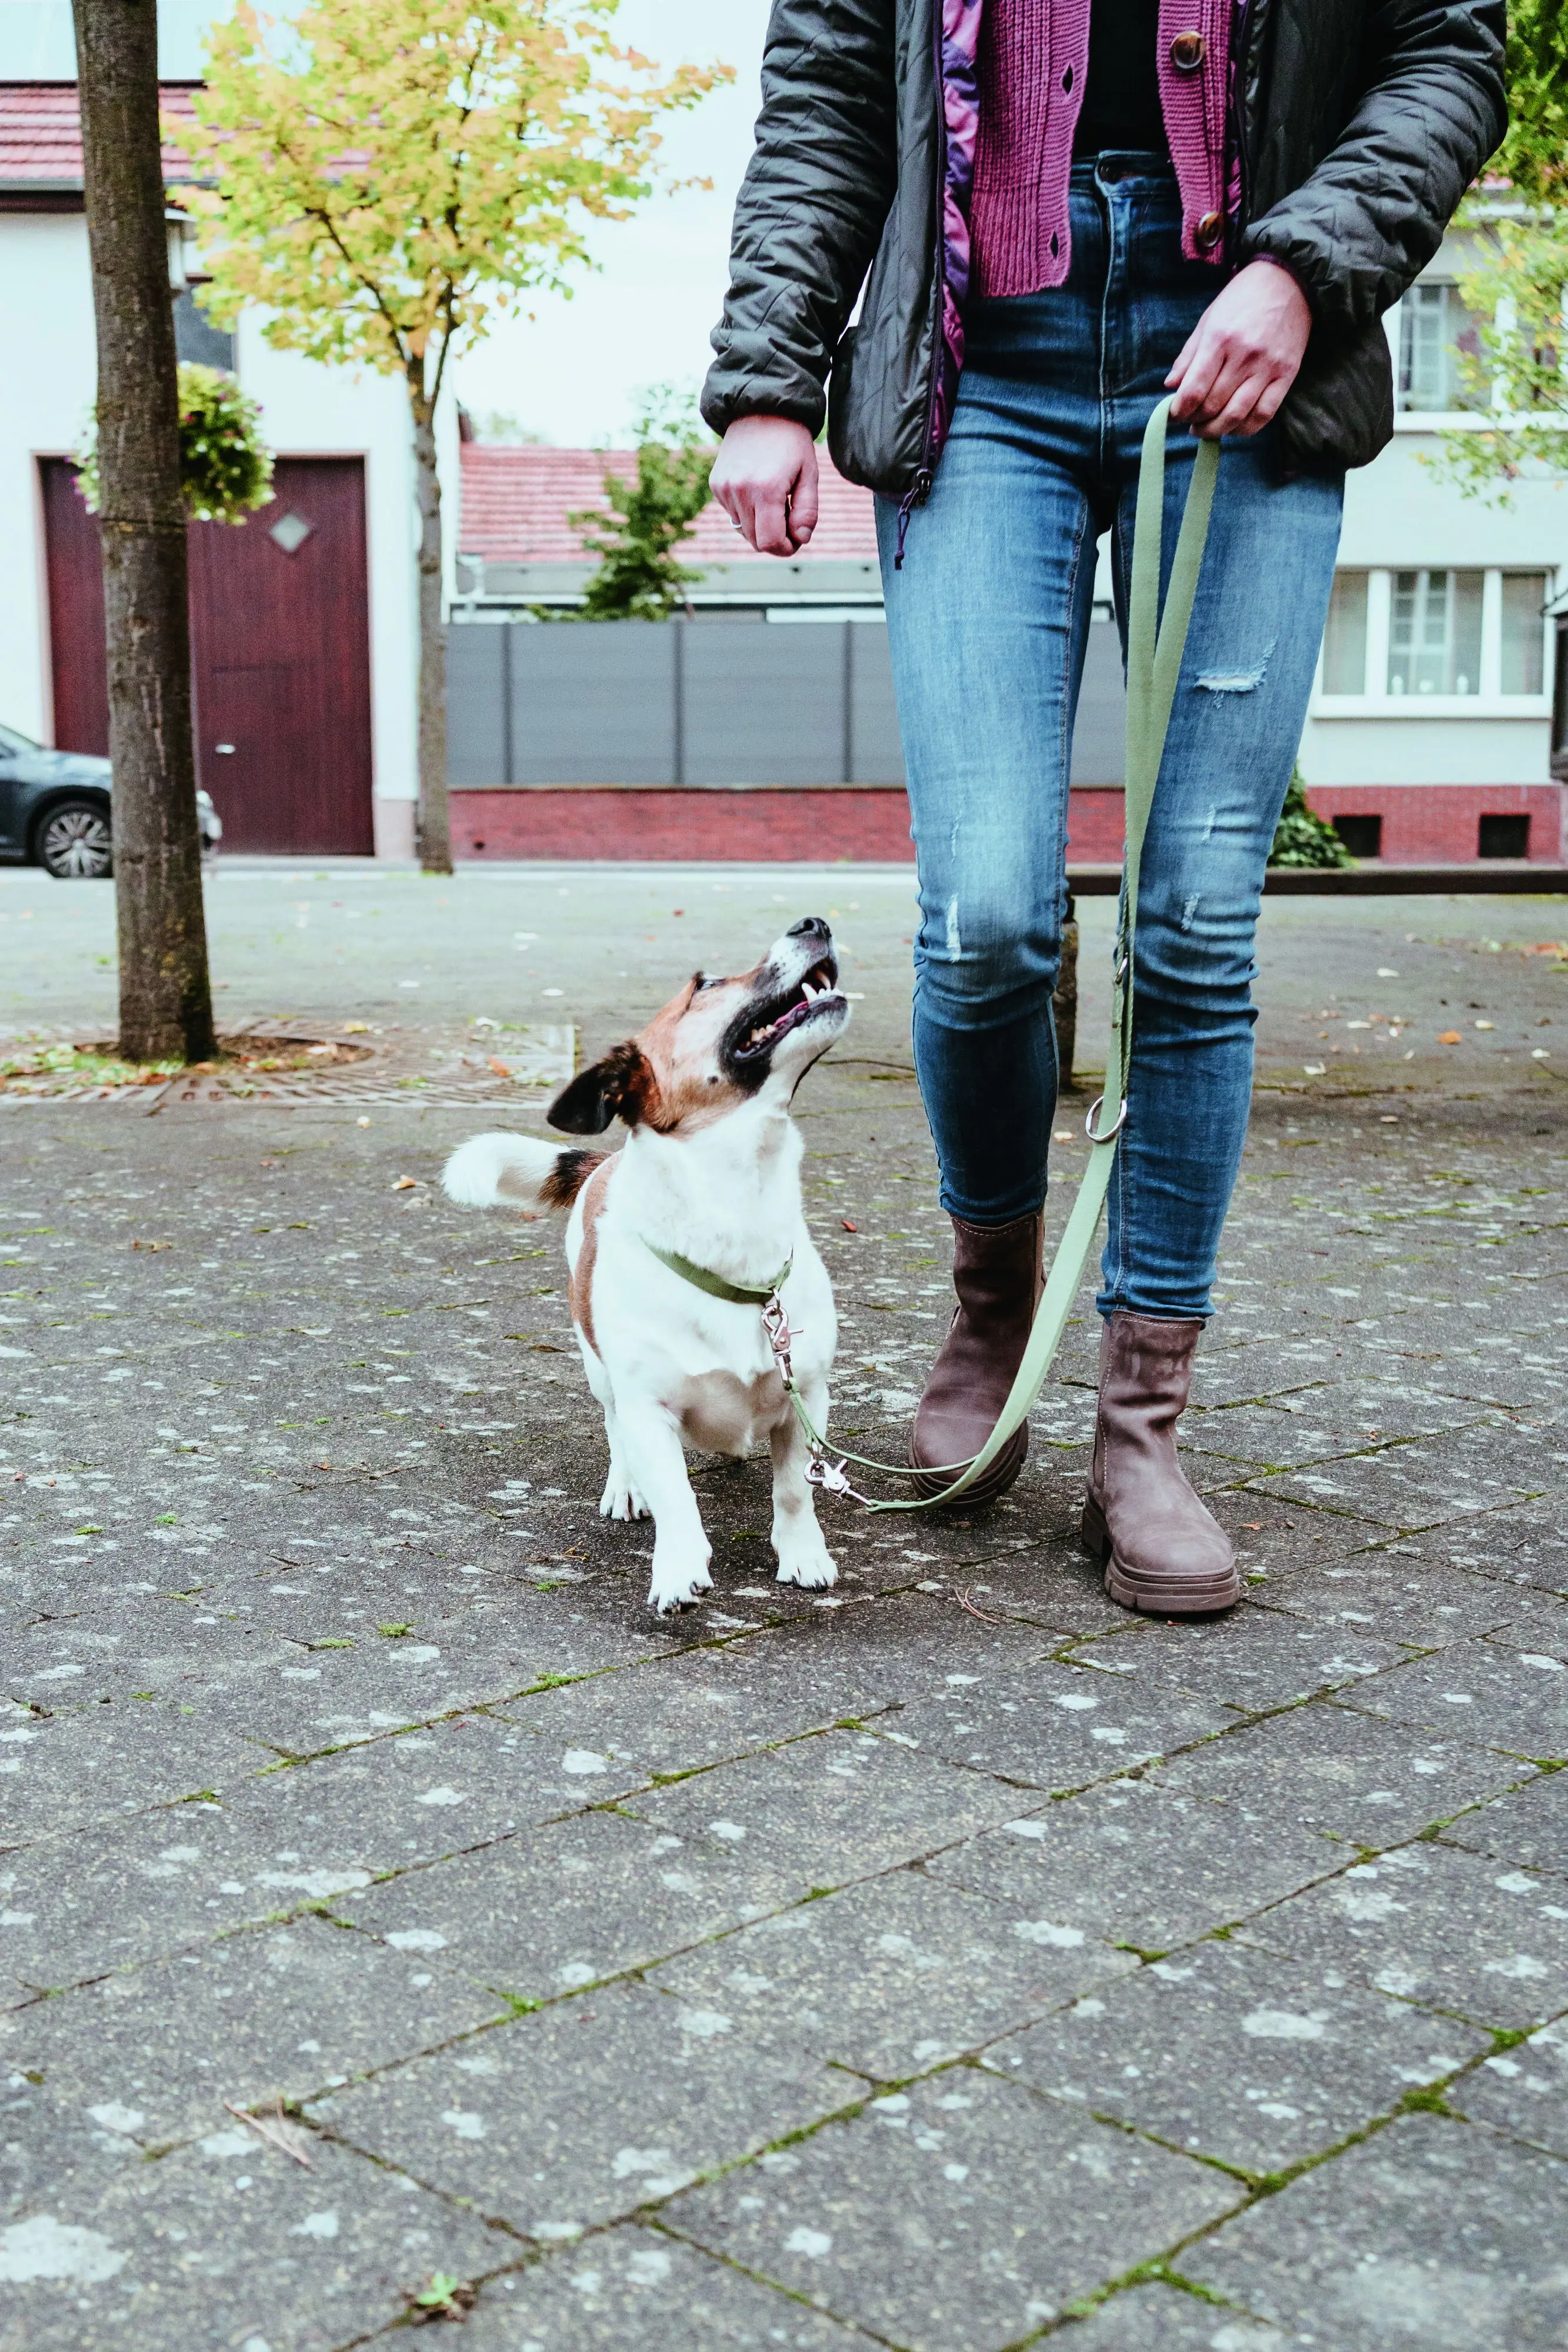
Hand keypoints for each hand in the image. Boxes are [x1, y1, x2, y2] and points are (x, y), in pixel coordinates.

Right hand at [710, 416, 819, 555]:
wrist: (760, 407)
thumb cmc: (791, 441)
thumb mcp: (809, 474)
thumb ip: (807, 511)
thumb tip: (801, 539)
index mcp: (766, 490)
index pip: (769, 543)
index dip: (785, 549)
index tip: (797, 540)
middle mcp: (740, 491)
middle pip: (755, 541)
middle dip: (775, 538)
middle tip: (790, 518)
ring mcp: (724, 488)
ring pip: (744, 530)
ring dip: (761, 524)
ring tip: (775, 499)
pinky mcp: (716, 485)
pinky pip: (733, 514)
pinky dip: (748, 511)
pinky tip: (758, 488)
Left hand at [1166, 259, 1311, 438]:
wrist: (1289, 282)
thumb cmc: (1242, 299)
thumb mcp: (1209, 319)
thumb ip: (1188, 355)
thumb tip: (1170, 386)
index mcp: (1219, 338)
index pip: (1193, 390)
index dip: (1179, 410)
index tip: (1173, 414)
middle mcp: (1244, 355)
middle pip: (1212, 406)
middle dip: (1194, 420)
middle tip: (1189, 421)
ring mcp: (1267, 367)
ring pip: (1236, 415)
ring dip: (1216, 430)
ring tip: (1205, 429)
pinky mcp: (1287, 375)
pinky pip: (1264, 414)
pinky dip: (1245, 428)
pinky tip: (1233, 427)